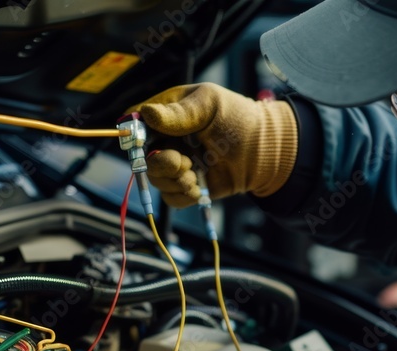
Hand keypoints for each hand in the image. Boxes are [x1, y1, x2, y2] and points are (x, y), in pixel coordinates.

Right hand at [128, 83, 297, 207]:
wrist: (263, 151)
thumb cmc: (238, 119)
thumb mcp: (209, 106)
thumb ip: (179, 113)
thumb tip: (147, 113)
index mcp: (167, 113)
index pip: (136, 122)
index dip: (133, 135)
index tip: (144, 145)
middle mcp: (167, 139)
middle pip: (142, 157)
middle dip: (160, 164)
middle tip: (182, 163)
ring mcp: (177, 163)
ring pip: (156, 179)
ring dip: (174, 180)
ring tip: (196, 175)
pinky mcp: (187, 185)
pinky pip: (171, 198)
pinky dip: (182, 196)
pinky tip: (198, 188)